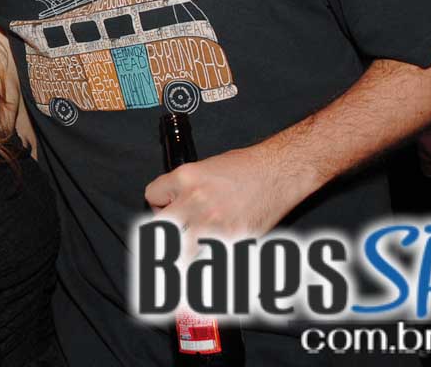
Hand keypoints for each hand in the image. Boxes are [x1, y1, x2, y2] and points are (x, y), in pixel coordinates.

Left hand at [144, 145, 303, 254]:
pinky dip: (207, 263)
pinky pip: (208, 262)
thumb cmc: (246, 168)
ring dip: (182, 252)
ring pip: (179, 251)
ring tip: (190, 250)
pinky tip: (213, 256)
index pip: (151, 196)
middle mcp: (196, 201)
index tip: (167, 210)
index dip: (158, 204)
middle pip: (159, 227)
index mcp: (186, 178)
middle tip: (173, 235)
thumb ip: (183, 188)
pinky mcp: (232, 241)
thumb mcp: (204, 167)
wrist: (278, 172)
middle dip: (163, 231)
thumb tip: (170, 207)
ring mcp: (214, 224)